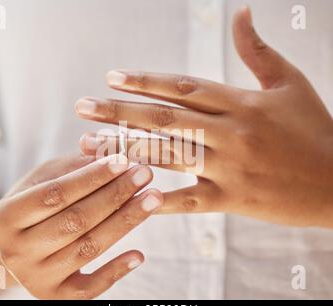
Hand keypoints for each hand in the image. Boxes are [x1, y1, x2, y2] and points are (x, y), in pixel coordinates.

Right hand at [0, 154, 162, 298]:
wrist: (17, 248)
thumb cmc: (34, 206)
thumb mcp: (42, 180)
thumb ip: (72, 166)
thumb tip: (110, 151)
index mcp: (6, 217)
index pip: (56, 193)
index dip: (92, 177)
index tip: (124, 160)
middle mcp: (16, 251)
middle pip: (76, 220)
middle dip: (116, 194)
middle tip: (146, 174)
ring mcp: (35, 278)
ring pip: (88, 248)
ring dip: (125, 221)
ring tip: (153, 198)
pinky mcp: (55, 297)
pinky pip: (89, 288)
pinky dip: (116, 271)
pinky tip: (139, 255)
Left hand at [75, 7, 332, 227]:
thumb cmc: (314, 129)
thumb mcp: (289, 83)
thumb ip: (258, 50)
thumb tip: (242, 12)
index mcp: (241, 103)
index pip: (183, 87)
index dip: (145, 80)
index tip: (112, 76)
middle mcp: (230, 133)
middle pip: (165, 119)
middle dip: (119, 112)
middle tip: (83, 107)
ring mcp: (230, 167)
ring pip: (169, 156)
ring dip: (127, 150)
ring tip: (90, 145)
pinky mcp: (233, 199)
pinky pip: (190, 199)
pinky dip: (160, 198)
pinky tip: (130, 194)